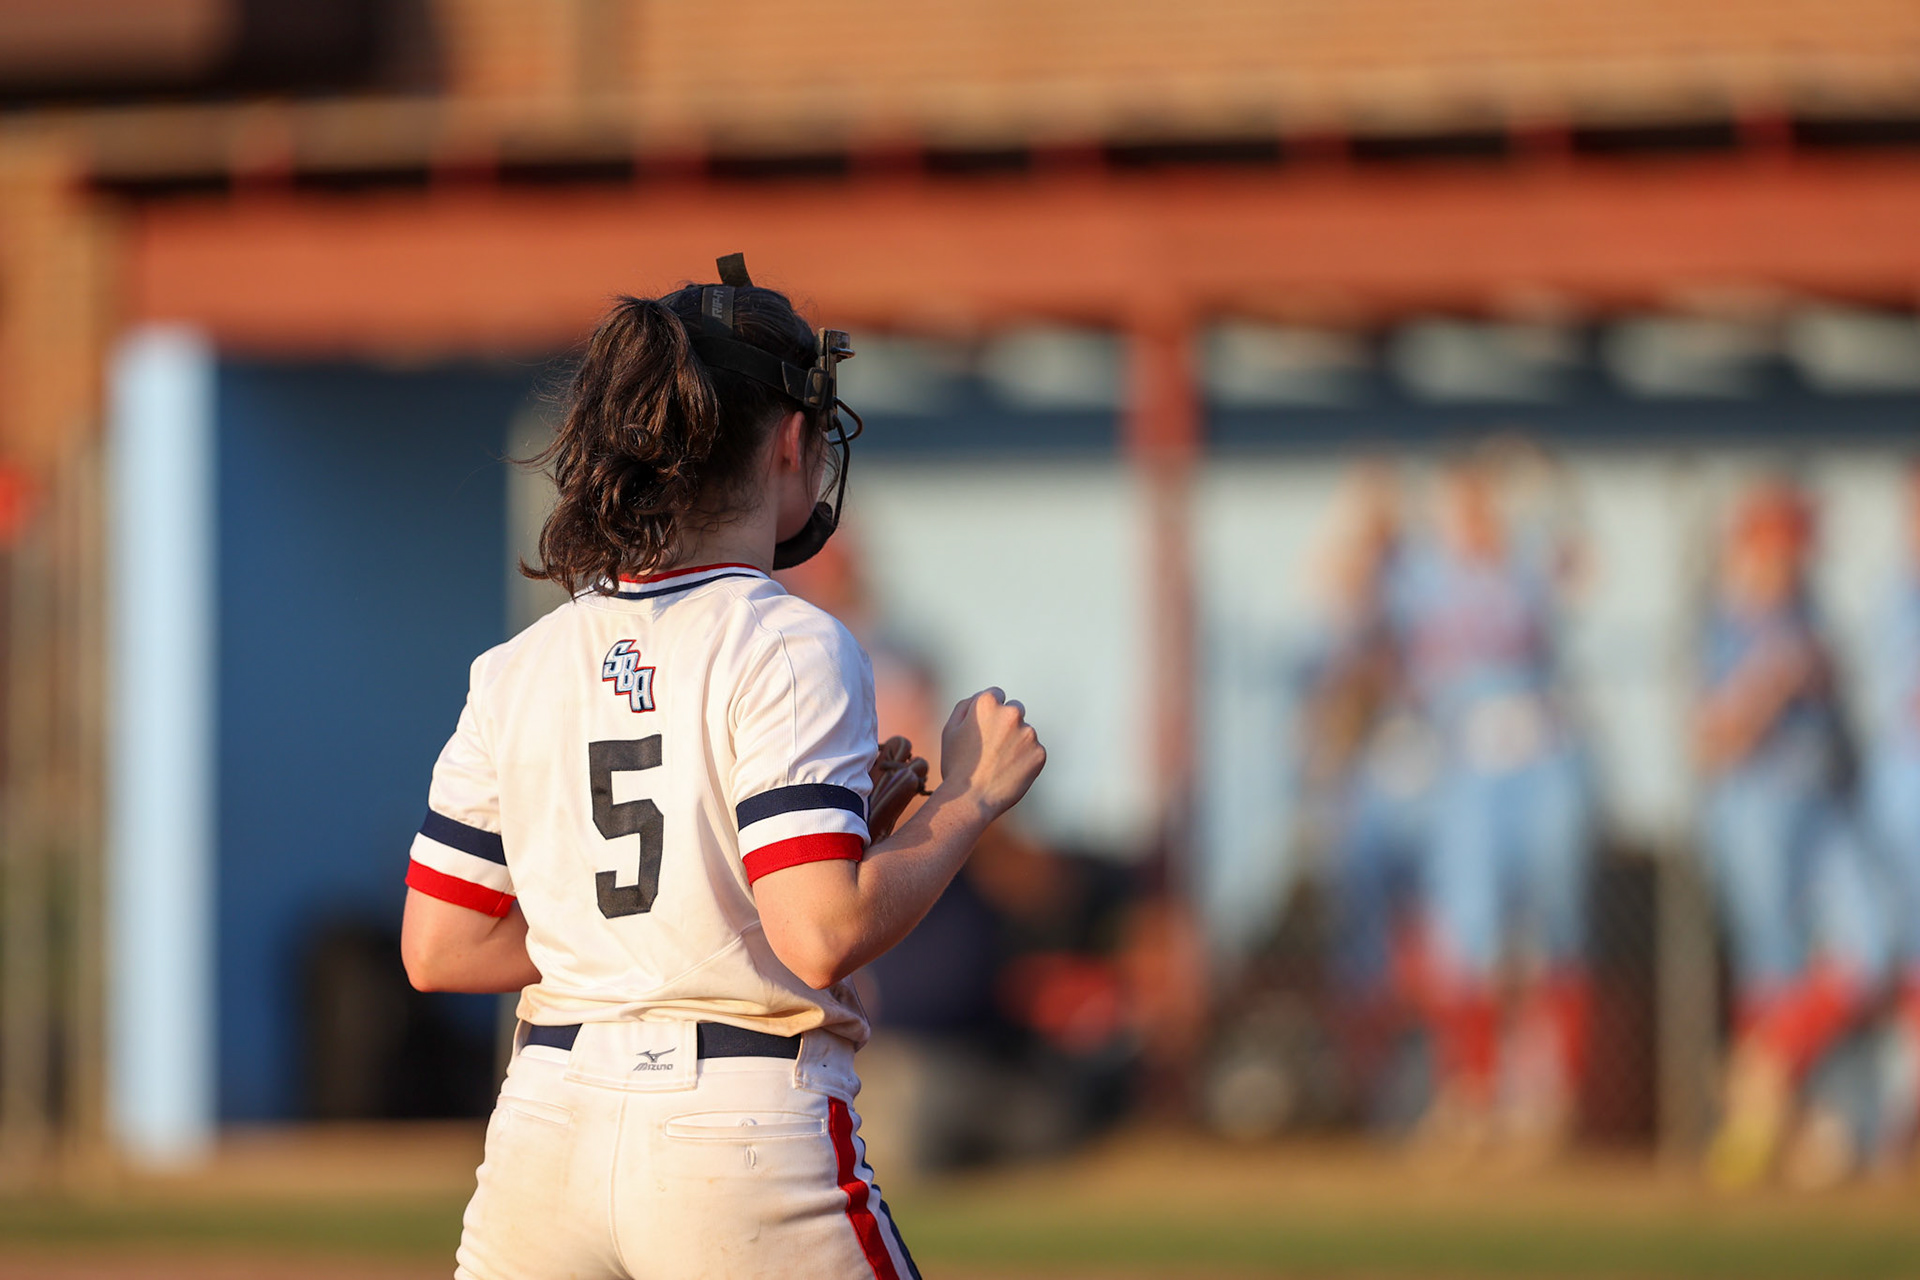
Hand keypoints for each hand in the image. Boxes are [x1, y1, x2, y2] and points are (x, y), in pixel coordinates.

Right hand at [936, 688, 1045, 820]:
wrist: (972, 799)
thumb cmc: (957, 765)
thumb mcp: (950, 730)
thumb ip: (966, 706)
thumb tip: (981, 697)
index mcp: (987, 702)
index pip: (997, 695)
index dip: (989, 713)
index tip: (984, 729)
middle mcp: (1012, 713)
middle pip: (1014, 711)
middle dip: (1006, 724)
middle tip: (991, 748)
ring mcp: (1028, 733)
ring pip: (1024, 733)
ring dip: (1016, 743)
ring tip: (998, 764)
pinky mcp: (1039, 752)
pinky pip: (1033, 751)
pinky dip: (1025, 760)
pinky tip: (1008, 773)